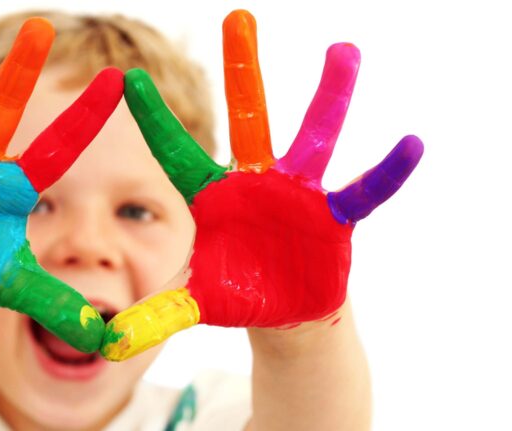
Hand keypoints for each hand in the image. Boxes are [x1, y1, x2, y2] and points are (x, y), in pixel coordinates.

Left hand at [101, 9, 422, 359]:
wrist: (284, 307)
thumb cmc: (236, 293)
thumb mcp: (194, 304)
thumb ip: (156, 316)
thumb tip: (109, 345)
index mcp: (213, 196)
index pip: (177, 153)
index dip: (155, 120)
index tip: (129, 79)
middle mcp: (255, 182)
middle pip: (248, 119)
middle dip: (243, 71)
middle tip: (238, 17)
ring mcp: (297, 193)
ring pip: (313, 137)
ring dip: (329, 97)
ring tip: (344, 51)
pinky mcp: (332, 216)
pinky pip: (362, 192)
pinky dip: (384, 174)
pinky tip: (410, 145)